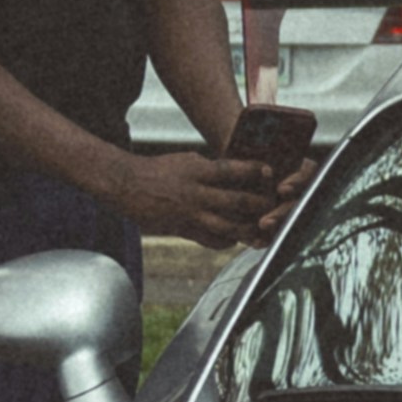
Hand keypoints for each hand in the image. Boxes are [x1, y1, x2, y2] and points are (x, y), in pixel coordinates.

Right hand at [113, 142, 273, 247]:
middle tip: (275, 205)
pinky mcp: (183, 230)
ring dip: (249, 230)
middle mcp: (196, 193)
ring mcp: (190, 214)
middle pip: (236, 201)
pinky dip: (227, 241)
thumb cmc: (159, 170)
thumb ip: (210, 169)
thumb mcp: (186, 161)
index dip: (252, 170)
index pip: (230, 169)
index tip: (269, 171)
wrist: (126, 186)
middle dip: (259, 204)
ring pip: (227, 226)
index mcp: (196, 171)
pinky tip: (236, 239)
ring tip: (264, 231)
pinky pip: (211, 240)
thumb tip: (236, 173)